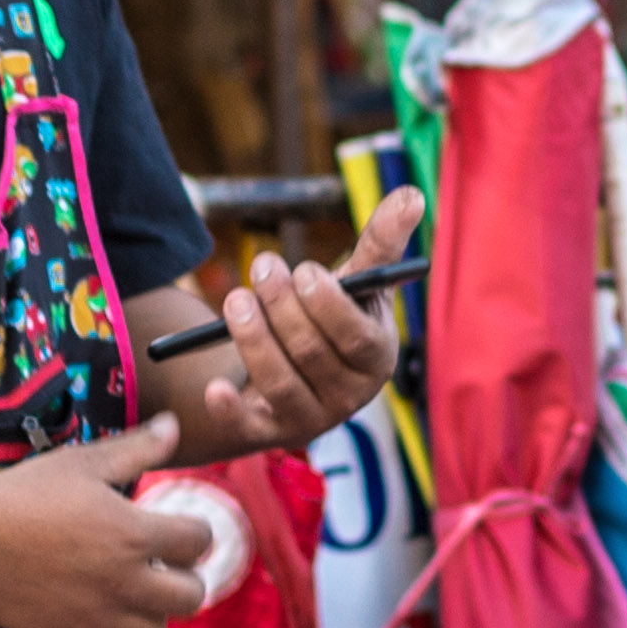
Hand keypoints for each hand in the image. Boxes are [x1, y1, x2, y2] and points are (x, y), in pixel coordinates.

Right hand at [0, 419, 215, 627]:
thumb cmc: (24, 493)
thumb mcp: (83, 463)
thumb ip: (136, 449)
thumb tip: (174, 425)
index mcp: (135, 536)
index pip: (199, 542)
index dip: (195, 533)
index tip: (179, 529)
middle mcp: (125, 584)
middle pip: (191, 597)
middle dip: (184, 578)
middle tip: (164, 565)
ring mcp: (98, 617)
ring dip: (151, 610)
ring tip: (131, 587)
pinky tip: (91, 603)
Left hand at [175, 185, 426, 450]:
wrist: (297, 369)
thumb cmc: (333, 319)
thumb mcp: (356, 284)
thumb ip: (382, 244)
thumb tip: (413, 194)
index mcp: (377, 357)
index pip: (357, 337)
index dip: (328, 305)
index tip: (304, 269)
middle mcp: (350, 395)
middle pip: (312, 353)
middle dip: (282, 306)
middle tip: (261, 267)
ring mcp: (311, 418)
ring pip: (279, 381)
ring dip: (252, 337)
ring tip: (235, 298)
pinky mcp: (270, 433)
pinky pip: (249, 428)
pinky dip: (230, 409)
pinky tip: (213, 388)